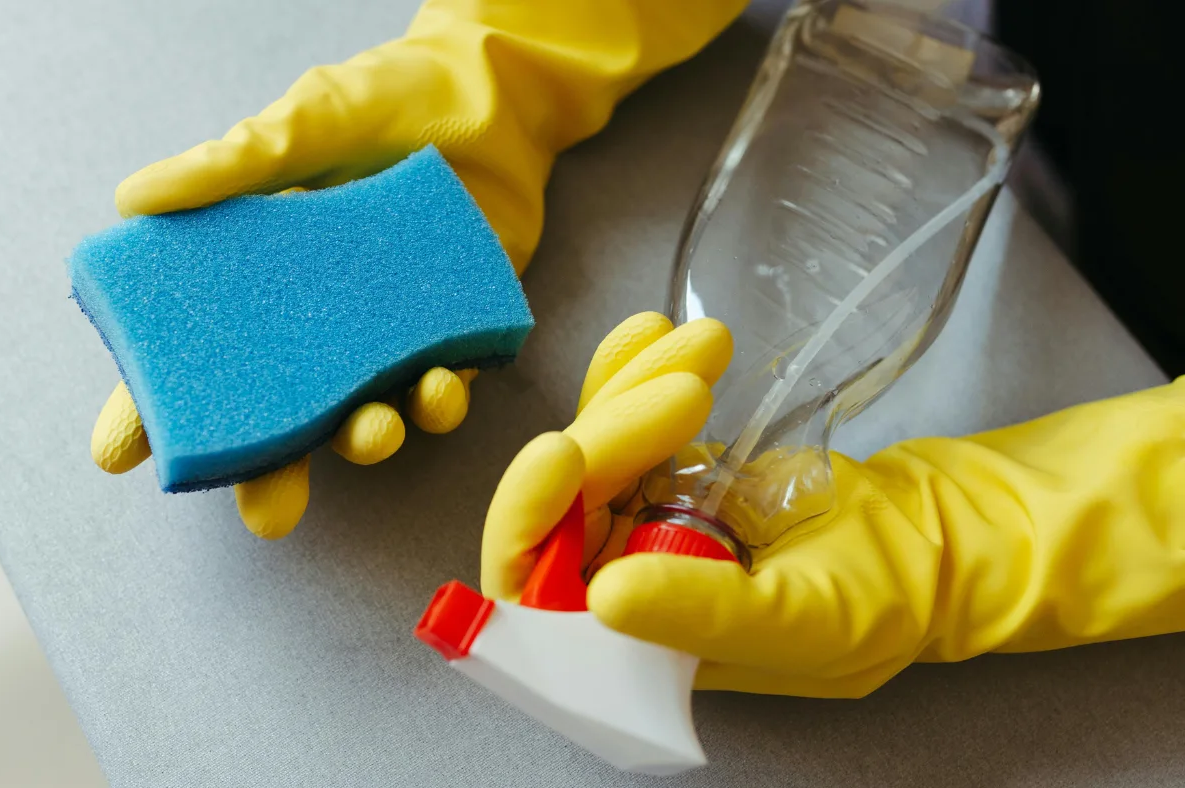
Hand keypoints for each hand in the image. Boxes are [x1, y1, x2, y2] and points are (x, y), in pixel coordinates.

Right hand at [89, 0, 747, 537]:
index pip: (195, 353)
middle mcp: (316, 322)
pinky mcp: (449, 336)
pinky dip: (436, 404)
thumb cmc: (384, 99)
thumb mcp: (304, 120)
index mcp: (262, 278)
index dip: (152, 406)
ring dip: (363, 443)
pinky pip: (438, 394)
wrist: (491, 95)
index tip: (118, 453)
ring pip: (362, 419)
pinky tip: (435, 386)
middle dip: (268, 474)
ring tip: (368, 431)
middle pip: (278, 417)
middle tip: (266, 513)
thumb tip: (134, 198)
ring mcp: (382, 337)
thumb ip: (230, 163)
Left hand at [486, 316, 1184, 697]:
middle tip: (686, 391)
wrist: (942, 530)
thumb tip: (601, 596)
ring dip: (634, 385)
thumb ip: (700, 612)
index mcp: (634, 642)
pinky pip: (625, 410)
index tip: (562, 451)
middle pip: (562, 502)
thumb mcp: (798, 618)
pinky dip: (637, 365)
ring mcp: (640, 518)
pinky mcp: (668, 465)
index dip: (526, 523)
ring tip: (707, 349)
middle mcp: (622, 581)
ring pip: (593, 442)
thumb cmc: (883, 597)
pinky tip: (659, 330)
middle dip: (612, 431)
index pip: (531, 596)